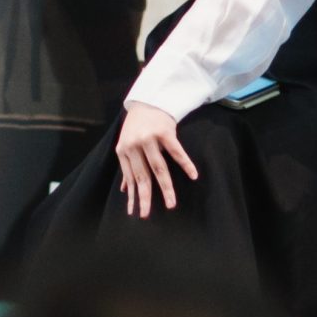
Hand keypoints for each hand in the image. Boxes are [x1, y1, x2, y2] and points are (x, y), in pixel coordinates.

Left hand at [116, 101, 198, 217]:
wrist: (147, 100)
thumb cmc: (137, 125)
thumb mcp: (126, 144)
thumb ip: (128, 166)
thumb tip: (125, 189)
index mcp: (123, 151)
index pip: (130, 178)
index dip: (133, 196)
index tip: (136, 213)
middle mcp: (134, 146)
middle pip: (143, 176)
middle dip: (146, 198)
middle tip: (148, 215)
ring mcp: (149, 139)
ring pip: (159, 168)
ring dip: (166, 188)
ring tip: (171, 203)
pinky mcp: (164, 132)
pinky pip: (176, 152)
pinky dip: (186, 164)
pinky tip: (193, 175)